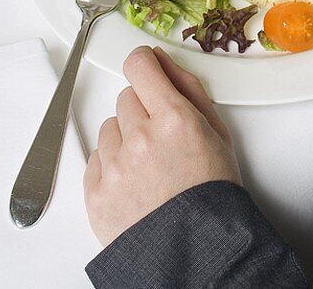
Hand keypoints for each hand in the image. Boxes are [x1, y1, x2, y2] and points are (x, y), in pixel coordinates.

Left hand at [84, 45, 240, 247]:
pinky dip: (112, 166)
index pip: (141, 66)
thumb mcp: (216, 132)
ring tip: (149, 166)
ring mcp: (115, 166)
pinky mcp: (96, 192)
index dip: (143, 64)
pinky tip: (135, 182)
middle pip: (127, 97)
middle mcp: (141, 138)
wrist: (194, 249)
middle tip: (162, 137)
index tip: (145, 68)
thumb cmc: (210, 193)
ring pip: (110, 127)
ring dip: (125, 138)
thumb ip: (188, 89)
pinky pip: (96, 158)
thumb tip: (162, 62)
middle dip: (142, 110)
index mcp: (174, 119)